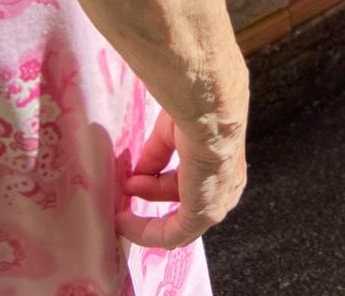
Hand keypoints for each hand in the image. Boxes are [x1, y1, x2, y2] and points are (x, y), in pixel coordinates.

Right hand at [117, 94, 247, 249]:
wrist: (207, 110)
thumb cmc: (195, 110)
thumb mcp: (171, 133)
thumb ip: (157, 155)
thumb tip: (139, 174)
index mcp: (220, 162)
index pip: (189, 179)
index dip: (159, 179)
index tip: (136, 177)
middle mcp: (223, 186)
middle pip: (181, 197)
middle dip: (151, 191)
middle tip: (126, 184)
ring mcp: (216, 202)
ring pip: (177, 221)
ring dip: (145, 214)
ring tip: (121, 204)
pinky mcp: (204, 215)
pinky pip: (172, 235)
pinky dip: (145, 232)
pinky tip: (124, 222)